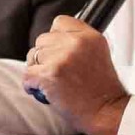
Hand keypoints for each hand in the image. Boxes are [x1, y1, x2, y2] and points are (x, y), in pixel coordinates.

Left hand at [22, 16, 128, 134]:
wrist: (107, 112)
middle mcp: (76, 42)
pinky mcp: (50, 74)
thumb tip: (55, 37)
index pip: (60, 22)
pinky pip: (27, 74)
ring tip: (51, 82)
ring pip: (32, 56)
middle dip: (45, 56)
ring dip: (37, 70)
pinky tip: (43, 91)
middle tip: (56, 71)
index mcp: (89, 36)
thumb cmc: (102, 90)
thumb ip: (79, 42)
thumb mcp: (99, 54)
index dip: (55, 37)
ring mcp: (62, 58)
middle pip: (43, 39)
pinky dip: (31, 85)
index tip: (58, 51)